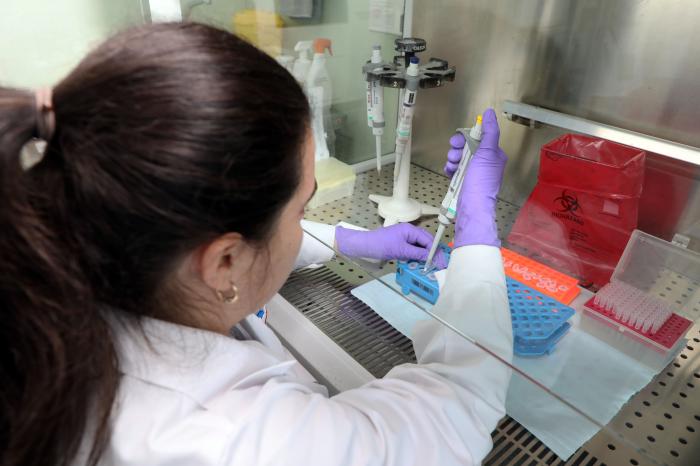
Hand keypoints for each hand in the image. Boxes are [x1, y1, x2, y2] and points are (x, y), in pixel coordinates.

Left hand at [335, 223, 448, 268]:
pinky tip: (417, 264)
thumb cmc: (380, 245)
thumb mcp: (400, 250)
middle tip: (437, 265)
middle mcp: (409, 232)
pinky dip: (415, 257)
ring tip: (428, 267)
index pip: (428, 239)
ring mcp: (404, 238)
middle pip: (425, 243)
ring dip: (423, 256)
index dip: (434, 251)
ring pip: (419, 247)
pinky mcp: (399, 245)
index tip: (440, 262)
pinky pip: (411, 251)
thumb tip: (430, 257)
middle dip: (431, 254)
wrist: (363, 246)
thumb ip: (417, 253)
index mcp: (410, 230)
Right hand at [446, 108, 507, 247]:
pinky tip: (449, 172)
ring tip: (452, 166)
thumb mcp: (487, 152)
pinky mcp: (464, 181)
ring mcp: (473, 172)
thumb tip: (489, 113)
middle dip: (457, 149)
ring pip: (459, 157)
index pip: (478, 137)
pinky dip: (450, 169)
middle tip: (454, 155)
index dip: (465, 137)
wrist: (472, 207)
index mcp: (493, 154)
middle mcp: (484, 162)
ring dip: (452, 159)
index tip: (457, 142)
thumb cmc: (481, 182)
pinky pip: (454, 169)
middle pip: (466, 146)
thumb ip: (489, 132)